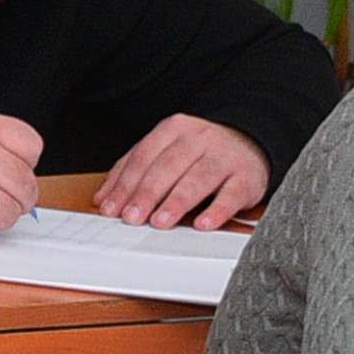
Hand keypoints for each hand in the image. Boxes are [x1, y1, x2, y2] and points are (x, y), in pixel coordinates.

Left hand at [94, 113, 269, 230]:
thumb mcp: (165, 152)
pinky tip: (203, 224)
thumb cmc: (200, 153)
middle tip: (132, 218)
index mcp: (174, 129)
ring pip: (198, 178)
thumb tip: (103, 199)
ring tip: (160, 221)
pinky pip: (231, 194)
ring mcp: (225, 156)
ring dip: (177, 202)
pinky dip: (217, 210)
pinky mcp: (247, 176)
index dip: (125, 184)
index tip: (112, 208)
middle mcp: (199, 138)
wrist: (251, 142)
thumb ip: (133, 171)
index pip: (144, 156)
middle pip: (168, 166)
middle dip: (147, 193)